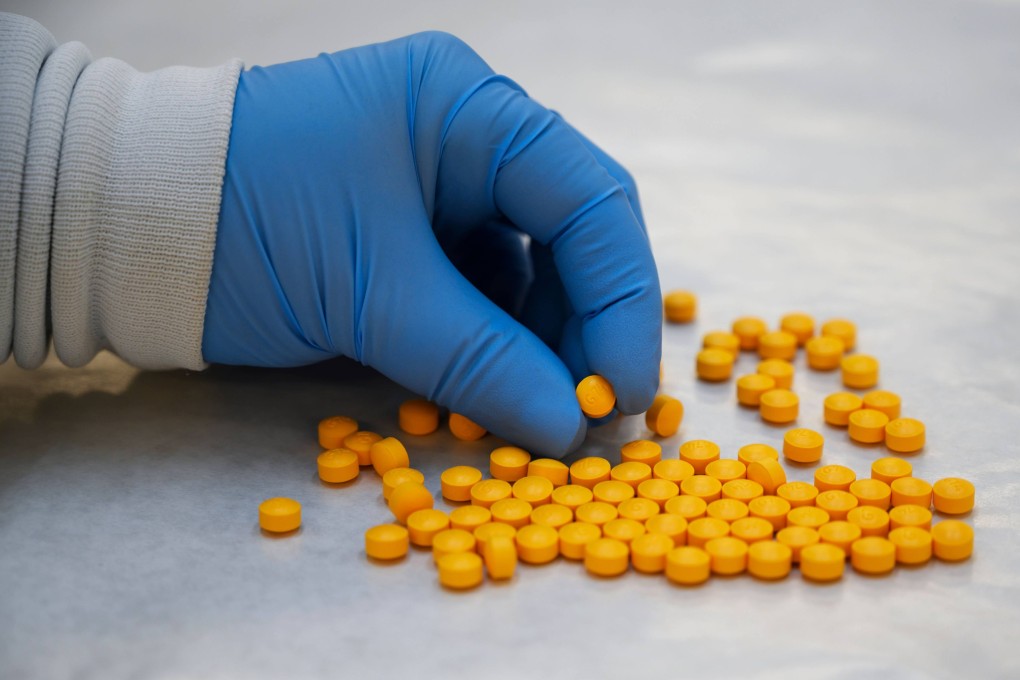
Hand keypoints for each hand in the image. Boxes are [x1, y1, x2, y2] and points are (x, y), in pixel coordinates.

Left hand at [202, 32, 660, 455]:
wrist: (124, 232)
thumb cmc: (240, 223)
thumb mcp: (368, 294)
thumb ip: (478, 362)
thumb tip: (568, 429)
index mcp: (465, 108)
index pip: (588, 199)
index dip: (622, 301)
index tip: (620, 391)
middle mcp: (465, 139)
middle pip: (571, 237)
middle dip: (586, 329)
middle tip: (590, 415)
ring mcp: (439, 191)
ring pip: (530, 274)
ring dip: (542, 347)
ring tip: (539, 414)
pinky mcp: (412, 241)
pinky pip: (481, 296)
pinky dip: (495, 348)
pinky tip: (495, 393)